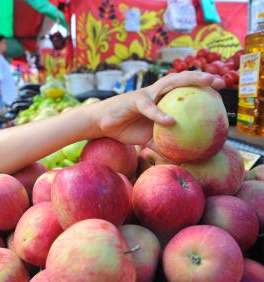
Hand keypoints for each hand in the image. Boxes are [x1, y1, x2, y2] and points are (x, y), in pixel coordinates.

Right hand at [93, 71, 224, 145]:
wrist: (103, 124)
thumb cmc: (126, 129)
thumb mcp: (149, 139)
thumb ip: (164, 144)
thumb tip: (183, 160)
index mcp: (161, 100)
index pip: (184, 89)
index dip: (202, 86)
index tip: (221, 89)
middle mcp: (156, 93)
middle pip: (181, 80)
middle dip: (201, 78)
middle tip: (220, 81)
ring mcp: (146, 95)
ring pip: (170, 83)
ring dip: (188, 81)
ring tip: (206, 83)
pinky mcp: (134, 101)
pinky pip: (150, 107)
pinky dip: (159, 115)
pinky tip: (170, 121)